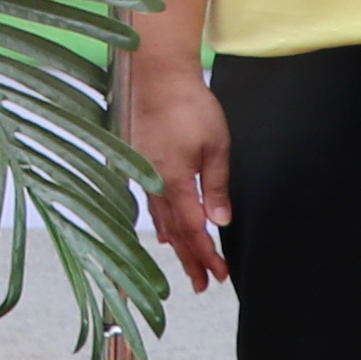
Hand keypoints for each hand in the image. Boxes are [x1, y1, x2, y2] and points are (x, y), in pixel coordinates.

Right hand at [119, 42, 229, 291]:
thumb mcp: (216, 146)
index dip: (207, 255)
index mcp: (176, 182)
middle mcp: (155, 184)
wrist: (157, 75)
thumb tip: (219, 221)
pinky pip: (151, 203)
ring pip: (161, 220)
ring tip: (187, 265)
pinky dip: (161, 222)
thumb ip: (216, 186)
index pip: (194, 230)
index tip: (221, 274)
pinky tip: (164, 231)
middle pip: (175, 232)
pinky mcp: (139, 163)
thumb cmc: (190, 106)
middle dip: (191, 260)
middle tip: (204, 284)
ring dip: (176, 245)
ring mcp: (144, 174)